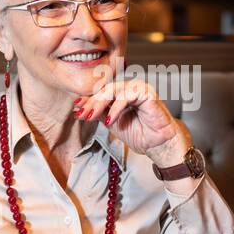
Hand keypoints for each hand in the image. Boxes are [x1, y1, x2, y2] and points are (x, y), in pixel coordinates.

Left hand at [74, 77, 190, 164]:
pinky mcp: (147, 93)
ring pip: (113, 90)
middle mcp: (130, 88)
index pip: (101, 92)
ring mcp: (139, 88)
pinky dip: (116, 108)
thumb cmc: (140, 133)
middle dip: (91, 102)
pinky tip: (110, 119)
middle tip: (81, 114)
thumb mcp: (112, 123)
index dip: (88, 100)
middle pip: (105, 90)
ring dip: (99, 103)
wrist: (158, 145)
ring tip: (91, 116)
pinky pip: (127, 96)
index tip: (76, 109)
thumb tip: (80, 108)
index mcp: (122, 93)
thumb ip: (99, 113)